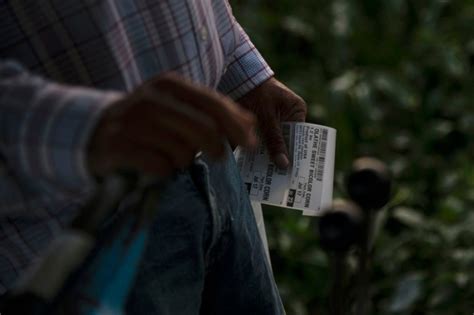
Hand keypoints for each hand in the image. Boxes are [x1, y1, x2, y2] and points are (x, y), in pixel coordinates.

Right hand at [88, 73, 256, 176]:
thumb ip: (212, 111)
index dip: (237, 126)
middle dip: (216, 148)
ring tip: (171, 157)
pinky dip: (163, 172)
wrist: (92, 131)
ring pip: (183, 152)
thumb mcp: (177, 108)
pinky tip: (154, 166)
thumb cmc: (145, 122)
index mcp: (169, 85)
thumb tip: (250, 122)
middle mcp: (151, 99)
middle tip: (217, 157)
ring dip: (183, 161)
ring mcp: (133, 122)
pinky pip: (160, 167)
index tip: (252, 145)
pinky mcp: (119, 146)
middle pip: (205, 130)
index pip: (214, 104)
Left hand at [238, 77, 306, 168]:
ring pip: (274, 143)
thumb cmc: (256, 91)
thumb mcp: (266, 116)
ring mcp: (274, 121)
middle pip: (287, 142)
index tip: (293, 171)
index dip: (296, 154)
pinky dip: (258, 151)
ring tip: (266, 176)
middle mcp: (288, 117)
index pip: (300, 137)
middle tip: (279, 178)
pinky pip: (262, 141)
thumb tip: (284, 164)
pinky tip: (253, 166)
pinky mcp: (261, 124)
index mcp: (297, 111)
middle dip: (281, 157)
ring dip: (268, 156)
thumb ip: (274, 139)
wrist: (236, 76)